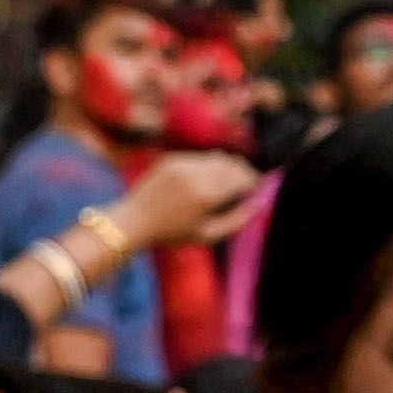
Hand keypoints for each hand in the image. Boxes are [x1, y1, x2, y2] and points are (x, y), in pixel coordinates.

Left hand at [118, 149, 262, 251]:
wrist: (133, 221)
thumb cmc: (172, 234)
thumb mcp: (208, 235)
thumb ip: (237, 221)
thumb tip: (259, 205)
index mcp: (207, 195)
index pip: (243, 179)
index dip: (254, 183)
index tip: (257, 189)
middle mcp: (197, 175)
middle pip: (233, 165)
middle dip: (243, 172)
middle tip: (247, 183)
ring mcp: (183, 165)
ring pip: (217, 158)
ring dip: (227, 167)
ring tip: (227, 180)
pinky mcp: (172, 160)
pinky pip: (199, 158)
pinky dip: (207, 166)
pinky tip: (203, 179)